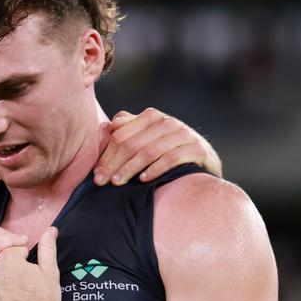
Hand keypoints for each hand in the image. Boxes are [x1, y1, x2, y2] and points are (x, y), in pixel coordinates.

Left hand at [95, 109, 221, 184]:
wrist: (204, 160)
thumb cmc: (169, 149)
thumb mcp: (149, 137)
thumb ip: (130, 128)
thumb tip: (112, 123)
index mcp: (151, 117)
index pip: (121, 135)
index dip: (106, 154)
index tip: (96, 173)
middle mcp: (167, 122)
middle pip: (132, 144)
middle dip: (114, 164)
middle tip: (102, 181)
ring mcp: (183, 134)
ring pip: (149, 151)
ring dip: (130, 168)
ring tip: (117, 182)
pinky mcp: (196, 148)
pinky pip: (171, 158)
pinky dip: (155, 169)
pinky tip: (143, 180)